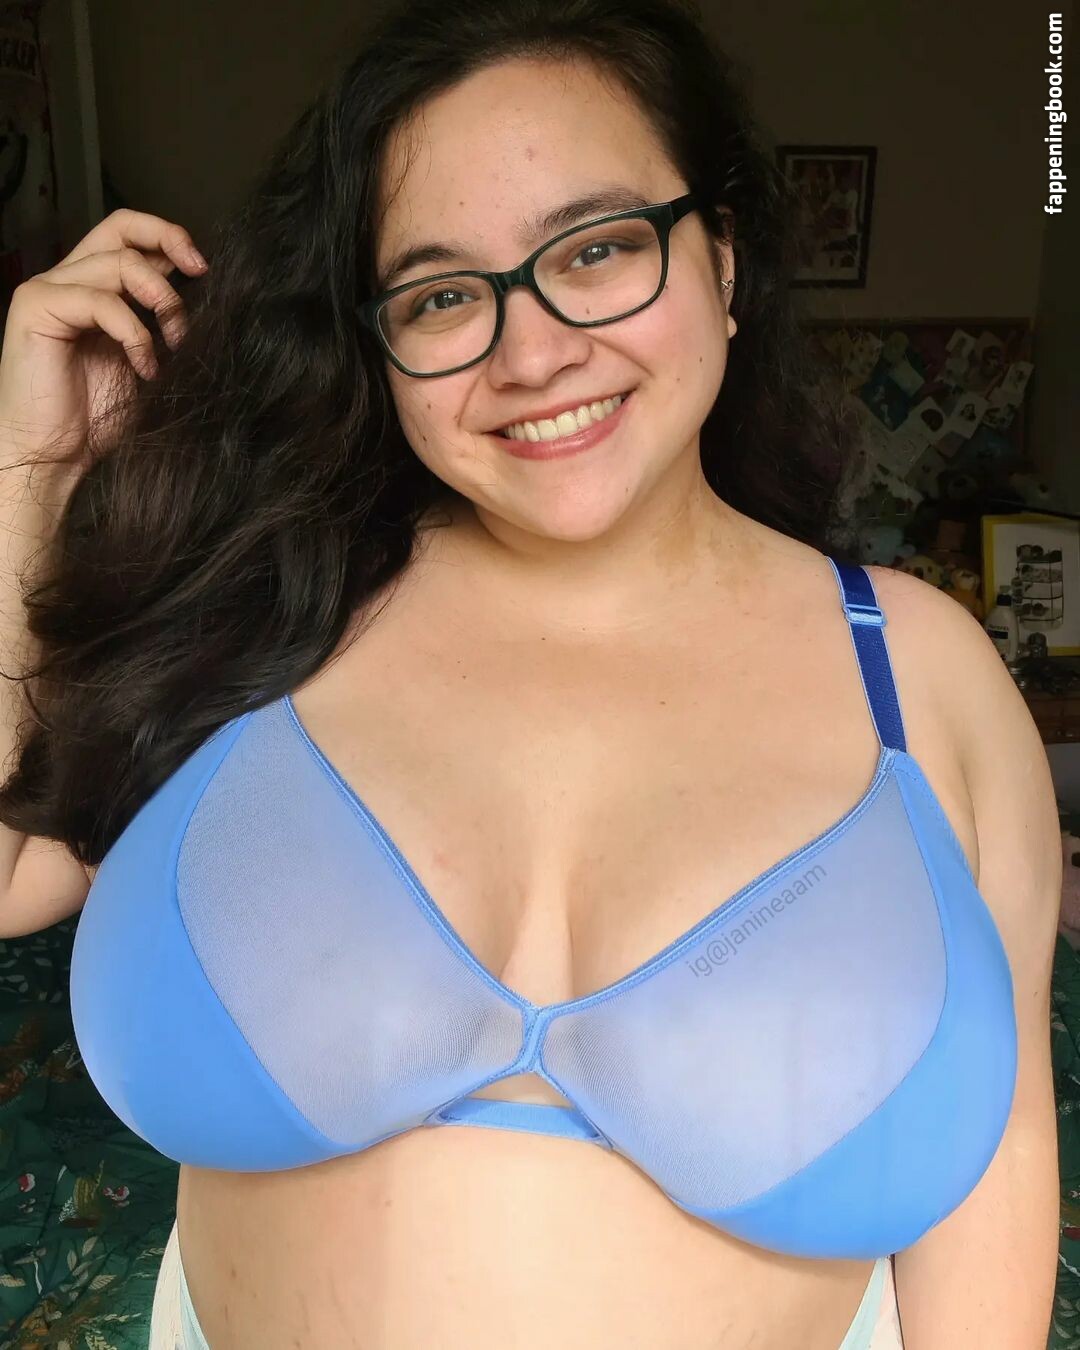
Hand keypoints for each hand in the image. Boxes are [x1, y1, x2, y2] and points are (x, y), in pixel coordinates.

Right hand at [0, 208, 207, 488]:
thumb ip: (163, 323)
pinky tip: (145, 367)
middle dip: (168, 240)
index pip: (130, 235)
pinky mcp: (36, 307)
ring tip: (173, 346)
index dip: (170, 239)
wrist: (55, 457)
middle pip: (120, 226)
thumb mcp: (147, 361)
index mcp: (95, 286)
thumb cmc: (99, 419)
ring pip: (119, 263)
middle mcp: (68, 278)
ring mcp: (49, 289)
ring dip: (162, 302)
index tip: (204, 269)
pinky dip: (135, 333)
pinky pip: (102, 300)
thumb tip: (205, 294)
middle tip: (200, 273)